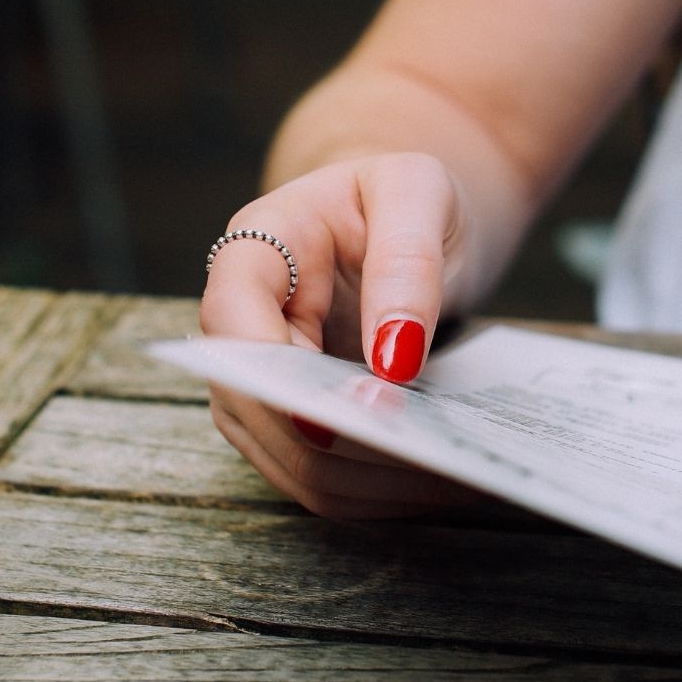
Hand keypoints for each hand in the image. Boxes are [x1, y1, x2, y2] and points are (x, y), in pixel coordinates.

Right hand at [200, 152, 472, 518]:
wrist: (411, 215)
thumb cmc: (409, 196)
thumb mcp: (419, 193)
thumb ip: (406, 264)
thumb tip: (391, 363)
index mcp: (256, 248)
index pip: (232, 321)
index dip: (272, 378)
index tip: (334, 418)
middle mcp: (243, 322)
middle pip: (254, 409)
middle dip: (336, 446)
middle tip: (427, 457)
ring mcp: (263, 379)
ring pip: (287, 460)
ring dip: (364, 480)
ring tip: (449, 474)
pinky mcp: (299, 419)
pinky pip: (322, 474)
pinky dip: (376, 488)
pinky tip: (437, 478)